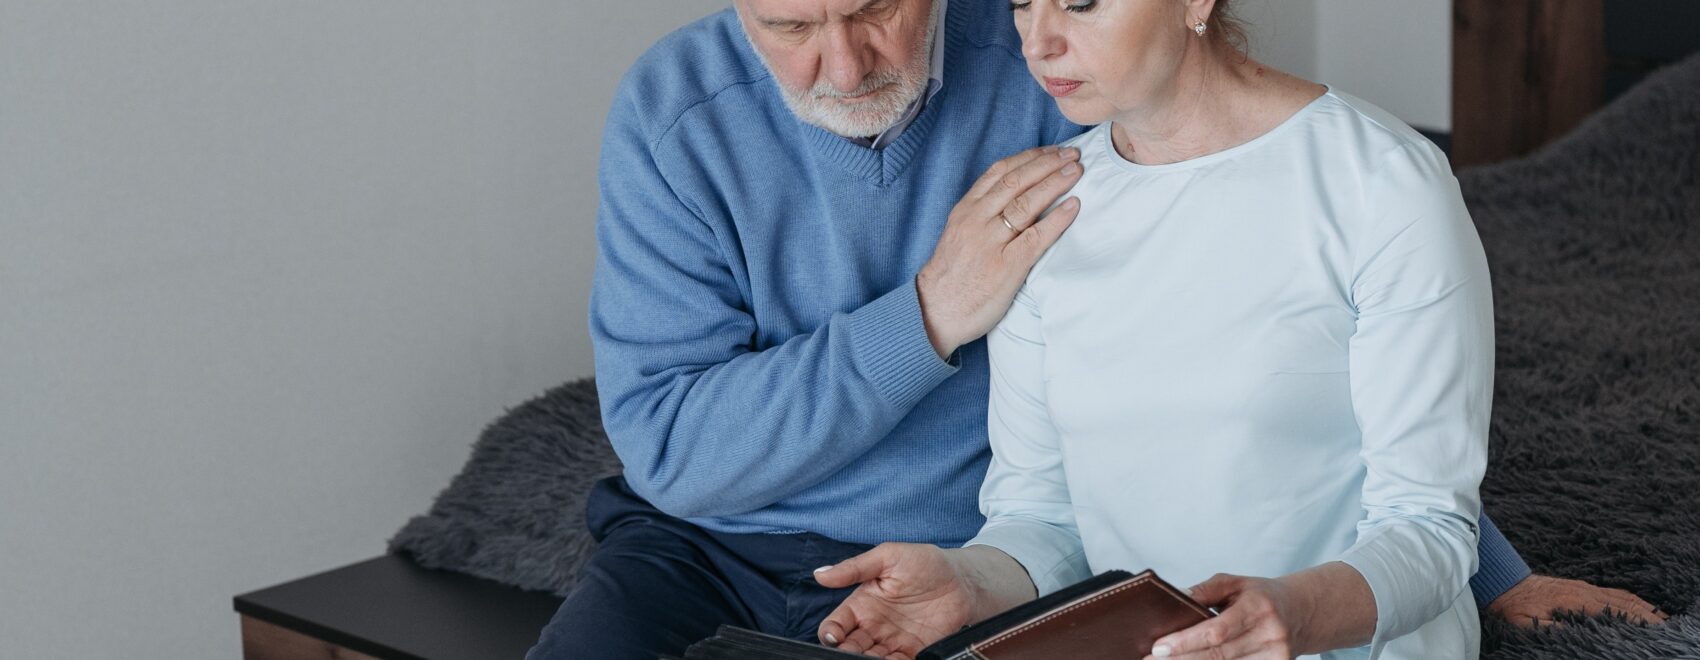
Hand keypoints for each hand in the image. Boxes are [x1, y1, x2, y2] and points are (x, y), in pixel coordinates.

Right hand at [812, 543, 983, 658]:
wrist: (963, 580)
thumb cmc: (925, 563)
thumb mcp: (888, 557)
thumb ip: (854, 568)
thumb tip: (819, 574)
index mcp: (861, 604)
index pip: (835, 625)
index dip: (830, 633)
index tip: (833, 636)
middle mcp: (873, 626)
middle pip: (848, 647)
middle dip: (845, 652)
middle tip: (852, 651)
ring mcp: (892, 641)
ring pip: (869, 659)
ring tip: (873, 657)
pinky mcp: (913, 652)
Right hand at [916, 146, 1082, 358]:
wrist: (935, 311)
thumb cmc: (951, 276)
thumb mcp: (959, 234)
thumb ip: (982, 215)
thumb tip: (1014, 198)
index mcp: (966, 210)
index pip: (1000, 172)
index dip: (1029, 157)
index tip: (1050, 151)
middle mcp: (977, 220)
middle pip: (1016, 181)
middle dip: (1047, 164)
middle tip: (1071, 155)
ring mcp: (991, 242)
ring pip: (1026, 203)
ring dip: (1055, 183)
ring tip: (1076, 172)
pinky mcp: (1007, 266)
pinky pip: (1036, 237)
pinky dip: (1057, 219)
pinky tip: (1074, 207)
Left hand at [1144, 573, 1308, 659]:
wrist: (1302, 612)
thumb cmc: (1261, 596)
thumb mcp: (1235, 583)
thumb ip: (1204, 591)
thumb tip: (1174, 599)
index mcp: (1258, 608)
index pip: (1217, 631)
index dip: (1186, 642)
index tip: (1158, 647)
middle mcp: (1270, 635)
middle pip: (1218, 656)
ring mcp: (1276, 657)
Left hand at [1488, 574, 1667, 626]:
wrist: (1503, 583)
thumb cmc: (1514, 606)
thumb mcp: (1528, 622)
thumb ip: (1553, 628)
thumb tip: (1577, 634)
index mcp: (1576, 600)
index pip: (1615, 610)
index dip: (1637, 620)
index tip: (1655, 630)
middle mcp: (1584, 590)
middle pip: (1625, 602)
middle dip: (1648, 614)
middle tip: (1667, 627)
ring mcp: (1583, 586)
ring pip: (1621, 595)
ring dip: (1643, 606)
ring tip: (1660, 619)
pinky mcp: (1580, 586)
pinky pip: (1612, 592)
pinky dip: (1631, 599)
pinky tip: (1637, 606)